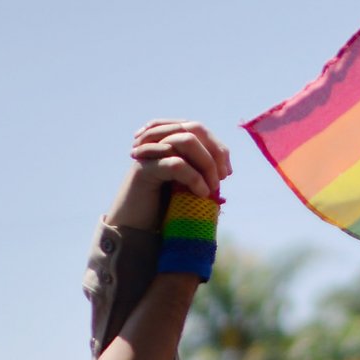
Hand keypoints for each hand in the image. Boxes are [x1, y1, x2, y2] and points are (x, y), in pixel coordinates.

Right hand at [107, 120, 232, 225]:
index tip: (226, 173)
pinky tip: (201, 193)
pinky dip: (194, 177)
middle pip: (194, 128)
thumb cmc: (161, 212)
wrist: (133, 231)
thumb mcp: (187, 189)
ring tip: (212, 188)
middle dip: (215, 152)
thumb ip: (201, 175)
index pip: (198, 129)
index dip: (218, 147)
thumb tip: (226, 168)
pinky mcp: (143, 169)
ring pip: (185, 140)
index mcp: (167, 142)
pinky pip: (175, 163)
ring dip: (207, 163)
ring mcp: (149, 153)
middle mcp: (157, 142)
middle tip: (221, 178)